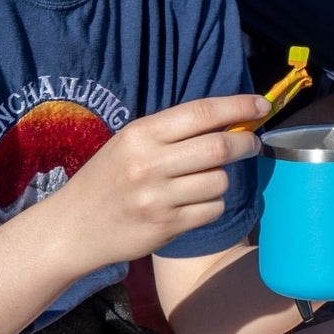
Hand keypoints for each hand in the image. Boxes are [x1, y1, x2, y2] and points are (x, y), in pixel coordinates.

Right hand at [43, 94, 266, 273]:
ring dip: (222, 179)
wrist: (72, 228)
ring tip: (204, 180)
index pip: (201, 112)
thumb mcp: (129, 143)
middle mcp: (149, 164)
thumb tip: (229, 119)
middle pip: (219, 147)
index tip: (261, 106)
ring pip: (220, 182)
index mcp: (141, 134)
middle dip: (244, 143)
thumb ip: (172, 132)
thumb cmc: (106, 179)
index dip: (238, 106)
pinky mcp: (166, 227)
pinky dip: (213, 205)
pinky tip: (195, 204)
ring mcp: (158, 198)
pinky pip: (212, 210)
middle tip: (251, 143)